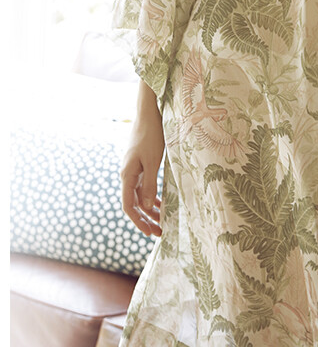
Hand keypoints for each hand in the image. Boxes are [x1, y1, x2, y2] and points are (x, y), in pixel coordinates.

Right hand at [121, 84, 164, 235]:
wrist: (149, 113)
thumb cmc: (151, 136)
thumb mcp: (153, 162)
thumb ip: (149, 184)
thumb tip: (145, 208)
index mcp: (127, 175)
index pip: (129, 206)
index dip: (138, 222)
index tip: (150, 233)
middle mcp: (127, 174)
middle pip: (133, 203)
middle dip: (145, 219)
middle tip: (159, 232)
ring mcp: (132, 169)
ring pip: (139, 195)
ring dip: (149, 209)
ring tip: (162, 221)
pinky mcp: (139, 164)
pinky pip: (143, 185)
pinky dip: (151, 196)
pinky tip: (160, 202)